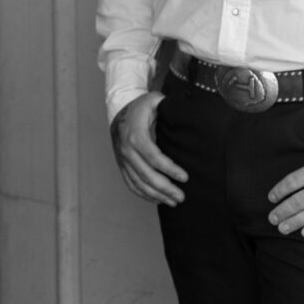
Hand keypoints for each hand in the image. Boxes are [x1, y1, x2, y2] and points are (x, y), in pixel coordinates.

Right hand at [111, 92, 187, 206]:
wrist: (118, 112)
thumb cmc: (140, 108)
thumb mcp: (153, 101)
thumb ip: (167, 105)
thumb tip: (184, 110)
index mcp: (136, 137)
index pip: (154, 158)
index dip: (170, 169)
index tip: (185, 177)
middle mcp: (127, 151)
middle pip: (146, 175)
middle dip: (165, 188)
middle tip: (181, 196)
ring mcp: (123, 160)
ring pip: (138, 183)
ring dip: (156, 195)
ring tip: (173, 202)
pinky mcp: (122, 166)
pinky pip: (131, 184)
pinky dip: (143, 194)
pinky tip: (157, 200)